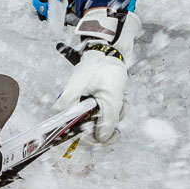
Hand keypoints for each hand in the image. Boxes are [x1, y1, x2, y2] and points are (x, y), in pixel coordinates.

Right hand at [56, 7, 140, 143]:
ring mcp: (81, 102)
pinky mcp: (89, 99)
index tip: (110, 136)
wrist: (109, 49)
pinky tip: (119, 98)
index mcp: (69, 104)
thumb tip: (104, 138)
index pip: (76, 132)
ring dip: (113, 114)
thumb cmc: (105, 68)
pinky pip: (101, 112)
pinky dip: (112, 108)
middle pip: (88, 128)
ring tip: (120, 101)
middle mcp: (71, 105)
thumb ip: (107, 121)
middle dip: (107, 123)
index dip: (94, 138)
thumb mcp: (110, 97)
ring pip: (97, 120)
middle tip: (119, 116)